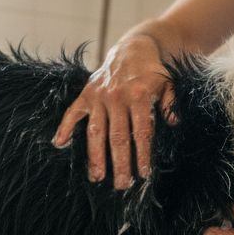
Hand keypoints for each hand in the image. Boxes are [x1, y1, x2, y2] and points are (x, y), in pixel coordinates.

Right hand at [52, 34, 177, 188]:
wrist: (133, 49)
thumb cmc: (153, 73)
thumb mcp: (169, 84)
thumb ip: (171, 103)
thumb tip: (174, 122)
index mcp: (138, 96)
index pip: (141, 132)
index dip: (142, 154)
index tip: (143, 174)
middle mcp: (116, 97)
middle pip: (117, 137)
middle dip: (120, 163)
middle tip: (122, 185)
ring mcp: (99, 97)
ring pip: (96, 131)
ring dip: (95, 156)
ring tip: (96, 177)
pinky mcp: (86, 94)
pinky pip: (73, 112)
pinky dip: (64, 127)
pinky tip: (59, 144)